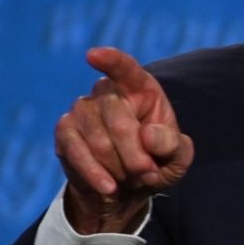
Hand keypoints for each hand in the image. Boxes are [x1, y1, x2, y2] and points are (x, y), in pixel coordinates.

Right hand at [54, 47, 194, 233]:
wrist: (125, 189)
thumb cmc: (156, 163)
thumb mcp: (177, 158)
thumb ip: (173, 144)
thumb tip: (148, 135)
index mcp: (140, 88)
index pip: (125, 68)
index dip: (110, 60)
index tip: (93, 55)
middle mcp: (107, 91)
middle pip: (117, 117)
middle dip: (134, 153)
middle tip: (148, 173)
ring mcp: (83, 109)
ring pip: (97, 138)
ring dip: (118, 166)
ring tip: (131, 178)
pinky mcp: (65, 131)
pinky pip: (76, 150)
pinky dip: (94, 172)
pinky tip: (108, 187)